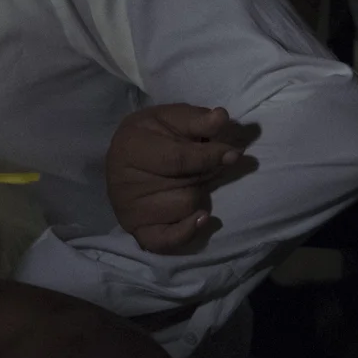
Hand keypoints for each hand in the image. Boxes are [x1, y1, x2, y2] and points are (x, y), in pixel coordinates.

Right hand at [105, 104, 253, 253]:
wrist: (128, 157)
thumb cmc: (155, 133)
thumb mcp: (173, 117)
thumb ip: (198, 119)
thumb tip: (221, 117)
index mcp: (130, 146)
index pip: (178, 159)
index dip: (210, 156)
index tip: (233, 154)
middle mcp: (124, 181)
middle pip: (187, 183)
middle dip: (207, 172)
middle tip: (210, 163)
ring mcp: (129, 209)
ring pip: (186, 205)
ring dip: (198, 192)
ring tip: (190, 180)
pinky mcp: (138, 230)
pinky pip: (166, 241)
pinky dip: (187, 231)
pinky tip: (201, 217)